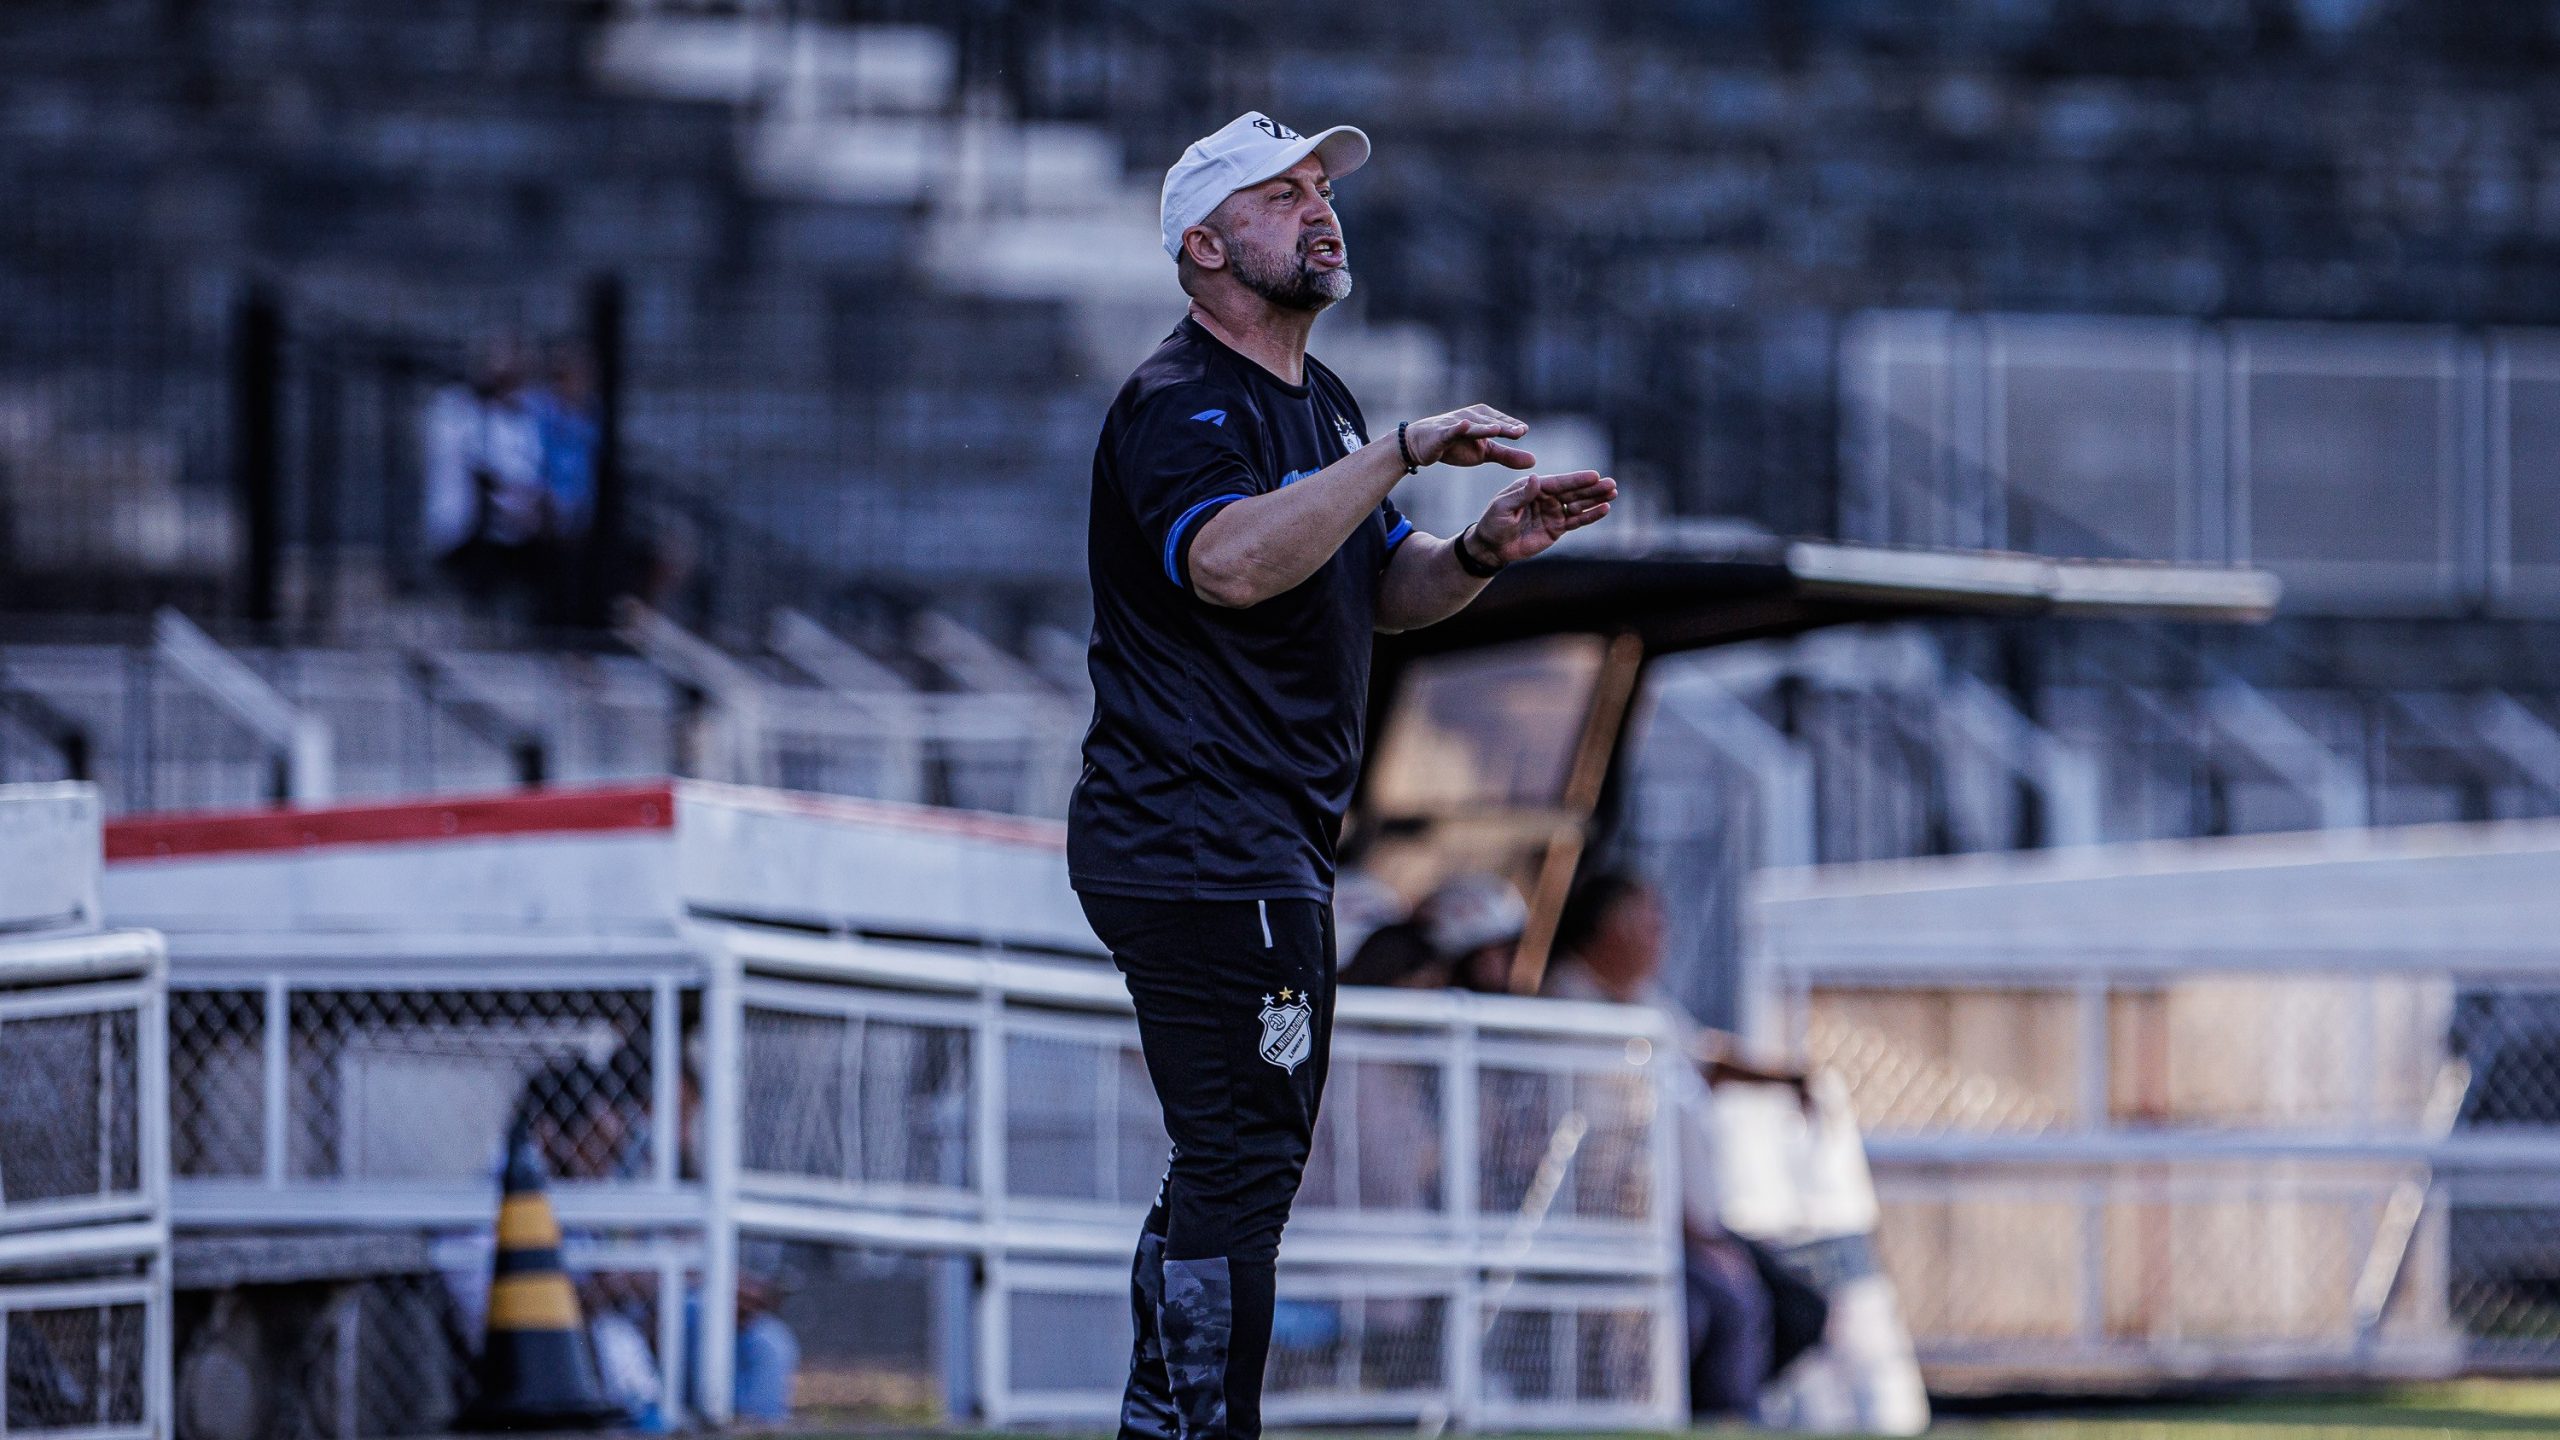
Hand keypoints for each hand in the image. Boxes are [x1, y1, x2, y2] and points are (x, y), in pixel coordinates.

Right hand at [1404, 404, 1534, 469]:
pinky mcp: (1442, 433)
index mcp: (1485, 418)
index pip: (1502, 422)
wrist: (1421, 445)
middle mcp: (1472, 417)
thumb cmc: (1456, 446)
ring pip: (1474, 426)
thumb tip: (1534, 461)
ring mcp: (1456, 424)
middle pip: (1491, 423)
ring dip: (1484, 427)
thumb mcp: (1484, 453)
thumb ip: (1508, 456)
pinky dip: (1457, 428)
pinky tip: (1464, 425)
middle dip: (1505, 427)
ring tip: (1497, 429)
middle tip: (1520, 431)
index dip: (1512, 427)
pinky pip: (1451, 430)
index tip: (1523, 430)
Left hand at [1466, 470, 1616, 565]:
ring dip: (1596, 499)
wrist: (1492, 547)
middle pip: (1573, 491)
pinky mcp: (1557, 528)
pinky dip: (1590, 516)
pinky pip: (1576, 521)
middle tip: (1611, 484)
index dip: (1576, 480)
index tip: (1594, 475)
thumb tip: (1536, 478)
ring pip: (1578, 505)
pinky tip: (1604, 509)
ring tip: (1613, 493)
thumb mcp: (1503, 507)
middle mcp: (1547, 497)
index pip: (1559, 482)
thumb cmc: (1493, 523)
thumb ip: (1521, 495)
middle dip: (1592, 488)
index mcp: (1533, 487)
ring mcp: (1554, 512)